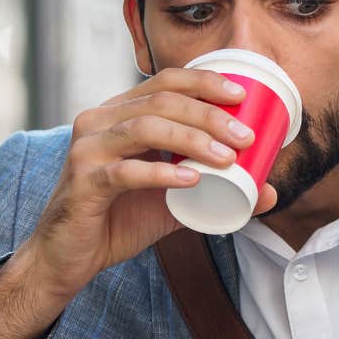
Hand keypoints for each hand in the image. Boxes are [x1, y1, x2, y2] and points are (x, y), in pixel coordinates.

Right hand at [19, 68, 280, 300]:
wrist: (69, 257)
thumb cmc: (118, 220)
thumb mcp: (173, 201)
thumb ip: (214, 190)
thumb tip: (269, 191)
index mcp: (119, 114)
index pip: (165, 81)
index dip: (204, 82)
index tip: (242, 97)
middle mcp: (99, 121)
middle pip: (161, 100)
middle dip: (209, 115)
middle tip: (245, 137)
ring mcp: (87, 149)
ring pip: (145, 127)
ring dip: (192, 140)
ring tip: (227, 159)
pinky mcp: (82, 181)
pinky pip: (126, 171)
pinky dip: (162, 173)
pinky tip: (190, 180)